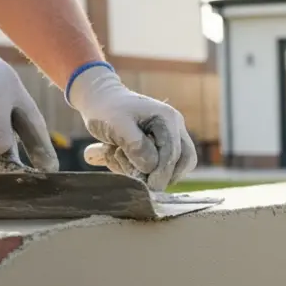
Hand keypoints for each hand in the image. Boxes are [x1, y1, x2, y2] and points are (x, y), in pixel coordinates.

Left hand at [67, 64, 196, 190]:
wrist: (99, 99)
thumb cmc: (106, 110)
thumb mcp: (117, 125)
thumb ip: (136, 146)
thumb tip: (151, 167)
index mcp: (167, 118)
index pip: (174, 152)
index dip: (162, 172)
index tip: (149, 186)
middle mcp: (174, 127)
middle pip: (185, 160)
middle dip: (164, 175)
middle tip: (145, 185)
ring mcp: (170, 136)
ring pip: (176, 166)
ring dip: (151, 173)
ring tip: (121, 160)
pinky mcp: (161, 145)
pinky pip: (162, 166)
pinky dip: (143, 170)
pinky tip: (122, 160)